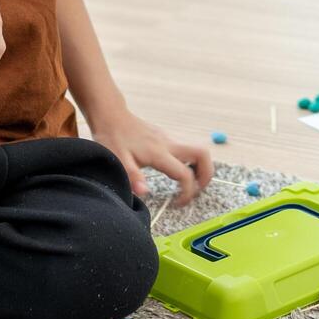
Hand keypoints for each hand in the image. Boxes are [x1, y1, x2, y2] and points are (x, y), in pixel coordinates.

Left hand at [90, 109, 213, 205]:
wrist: (111, 115)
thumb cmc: (112, 138)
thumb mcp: (118, 160)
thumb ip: (133, 177)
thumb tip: (145, 192)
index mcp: (159, 153)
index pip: (185, 174)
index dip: (187, 192)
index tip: (177, 203)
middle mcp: (169, 144)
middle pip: (203, 155)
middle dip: (206, 174)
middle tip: (196, 189)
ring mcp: (169, 140)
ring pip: (197, 151)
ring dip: (200, 168)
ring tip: (188, 185)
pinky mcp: (165, 138)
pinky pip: (186, 150)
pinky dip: (190, 163)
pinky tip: (175, 172)